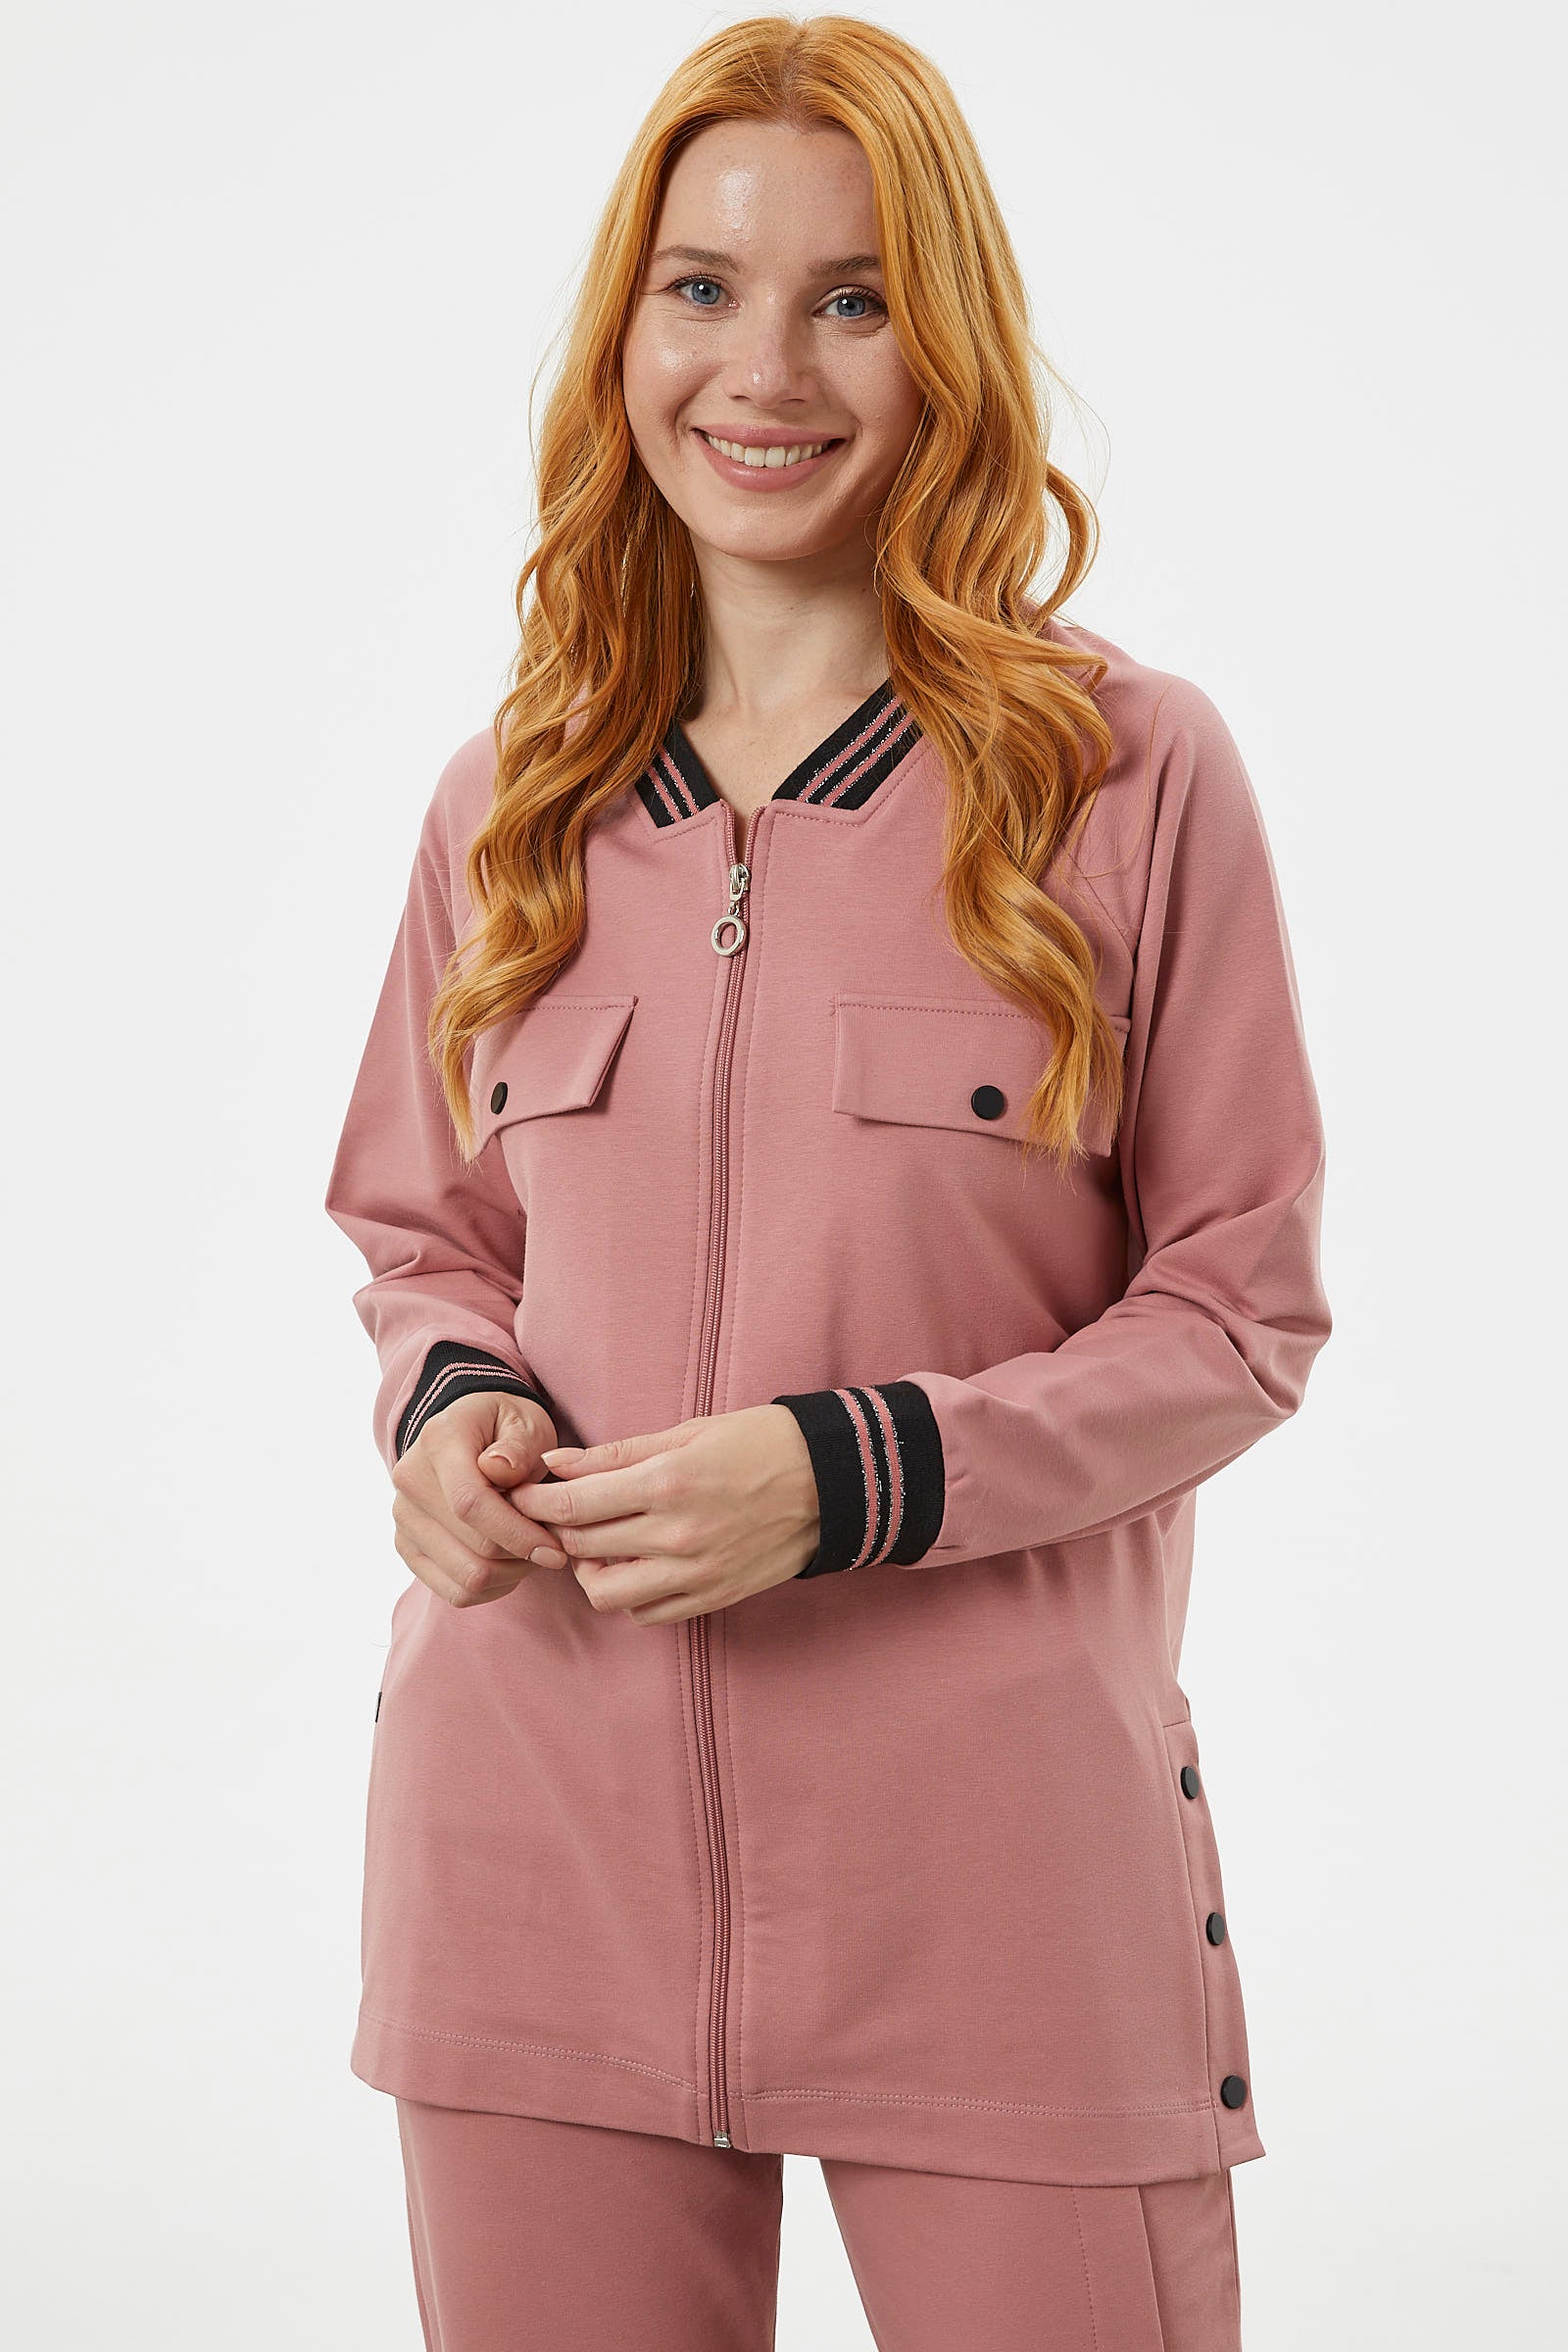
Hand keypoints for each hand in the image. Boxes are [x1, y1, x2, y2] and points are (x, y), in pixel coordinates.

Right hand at [391, 1392, 572, 1607]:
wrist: (470, 1434)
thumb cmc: (506, 1428)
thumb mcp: (524, 1422)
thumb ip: (519, 1446)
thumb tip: (501, 1469)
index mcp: (438, 1441)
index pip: (471, 1503)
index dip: (517, 1533)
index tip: (555, 1549)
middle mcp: (410, 1481)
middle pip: (472, 1548)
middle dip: (523, 1556)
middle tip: (552, 1547)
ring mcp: (404, 1518)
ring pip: (465, 1578)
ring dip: (510, 1575)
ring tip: (531, 1552)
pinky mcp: (407, 1547)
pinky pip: (454, 1592)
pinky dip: (492, 1588)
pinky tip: (509, 1564)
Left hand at [509, 1405, 821, 1624]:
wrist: (830, 1482)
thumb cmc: (758, 1443)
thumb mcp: (686, 1432)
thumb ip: (615, 1454)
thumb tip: (555, 1465)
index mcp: (666, 1485)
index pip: (573, 1506)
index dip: (535, 1502)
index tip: (523, 1494)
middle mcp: (676, 1536)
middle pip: (581, 1549)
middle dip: (554, 1531)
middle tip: (553, 1515)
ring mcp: (695, 1574)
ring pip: (606, 1594)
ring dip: (589, 1571)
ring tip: (596, 1546)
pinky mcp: (712, 1597)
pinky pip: (647, 1613)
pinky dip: (628, 1595)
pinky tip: (634, 1566)